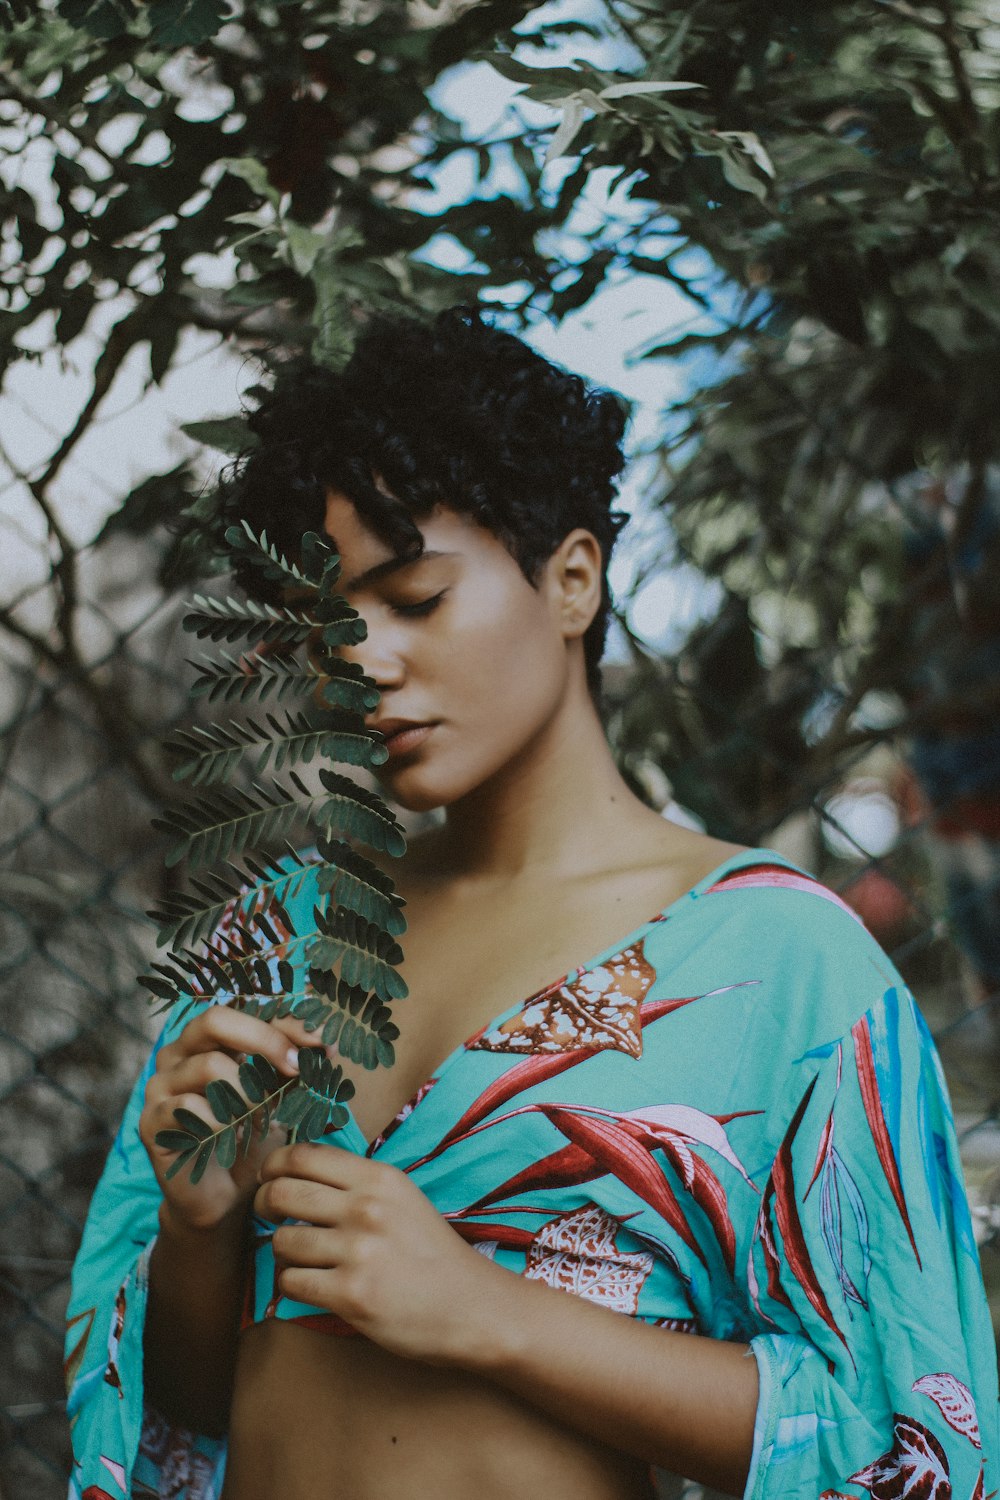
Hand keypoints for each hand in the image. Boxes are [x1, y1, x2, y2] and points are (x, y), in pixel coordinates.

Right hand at [139, 1006, 301, 1234]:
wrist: (225, 1198)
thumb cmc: (251, 1140)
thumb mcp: (278, 1095)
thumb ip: (293, 1064)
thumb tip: (324, 1042)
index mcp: (207, 1041)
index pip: (244, 1010)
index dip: (284, 1022)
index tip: (321, 1043)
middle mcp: (177, 1055)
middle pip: (214, 1019)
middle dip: (263, 1040)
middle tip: (295, 1067)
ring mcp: (159, 1087)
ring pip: (209, 1066)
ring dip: (248, 1093)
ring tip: (260, 1119)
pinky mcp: (151, 1122)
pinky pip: (191, 1108)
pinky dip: (222, 1124)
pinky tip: (231, 1140)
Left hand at [254, 1143, 503, 1364]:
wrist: (472, 1307)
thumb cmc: (433, 1254)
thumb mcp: (403, 1200)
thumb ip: (357, 1185)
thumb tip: (297, 1174)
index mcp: (380, 1178)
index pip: (303, 1155)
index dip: (274, 1165)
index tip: (269, 1178)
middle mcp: (367, 1208)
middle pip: (282, 1193)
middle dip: (264, 1205)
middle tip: (268, 1217)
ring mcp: (358, 1251)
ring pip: (282, 1241)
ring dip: (282, 1252)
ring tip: (301, 1258)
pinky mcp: (351, 1294)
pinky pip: (291, 1282)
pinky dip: (292, 1285)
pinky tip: (313, 1285)